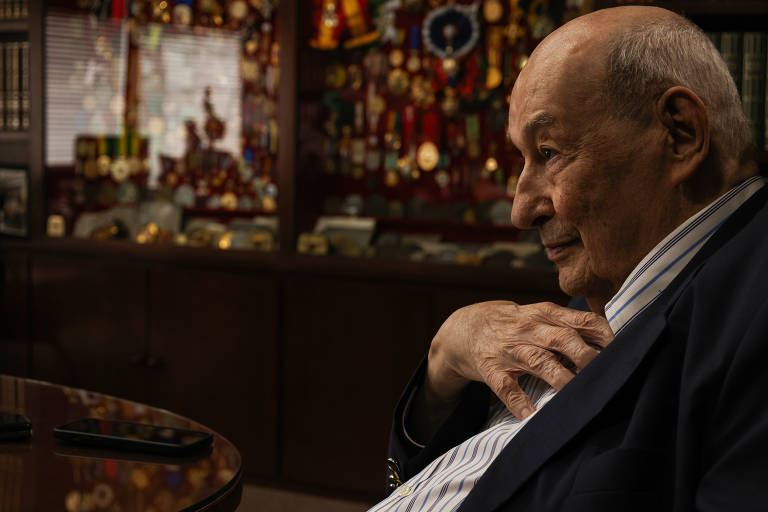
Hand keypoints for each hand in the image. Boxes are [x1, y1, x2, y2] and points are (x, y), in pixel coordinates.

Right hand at [426, 301, 613, 419]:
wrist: (466, 328)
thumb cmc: (515, 325)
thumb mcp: (540, 315)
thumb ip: (571, 324)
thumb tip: (613, 339)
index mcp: (544, 314)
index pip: (580, 320)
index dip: (603, 334)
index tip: (623, 349)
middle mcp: (528, 329)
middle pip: (562, 339)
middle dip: (585, 356)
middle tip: (605, 373)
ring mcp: (509, 349)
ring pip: (538, 361)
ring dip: (559, 377)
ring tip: (576, 394)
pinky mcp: (491, 368)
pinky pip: (506, 387)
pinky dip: (519, 402)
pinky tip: (531, 416)